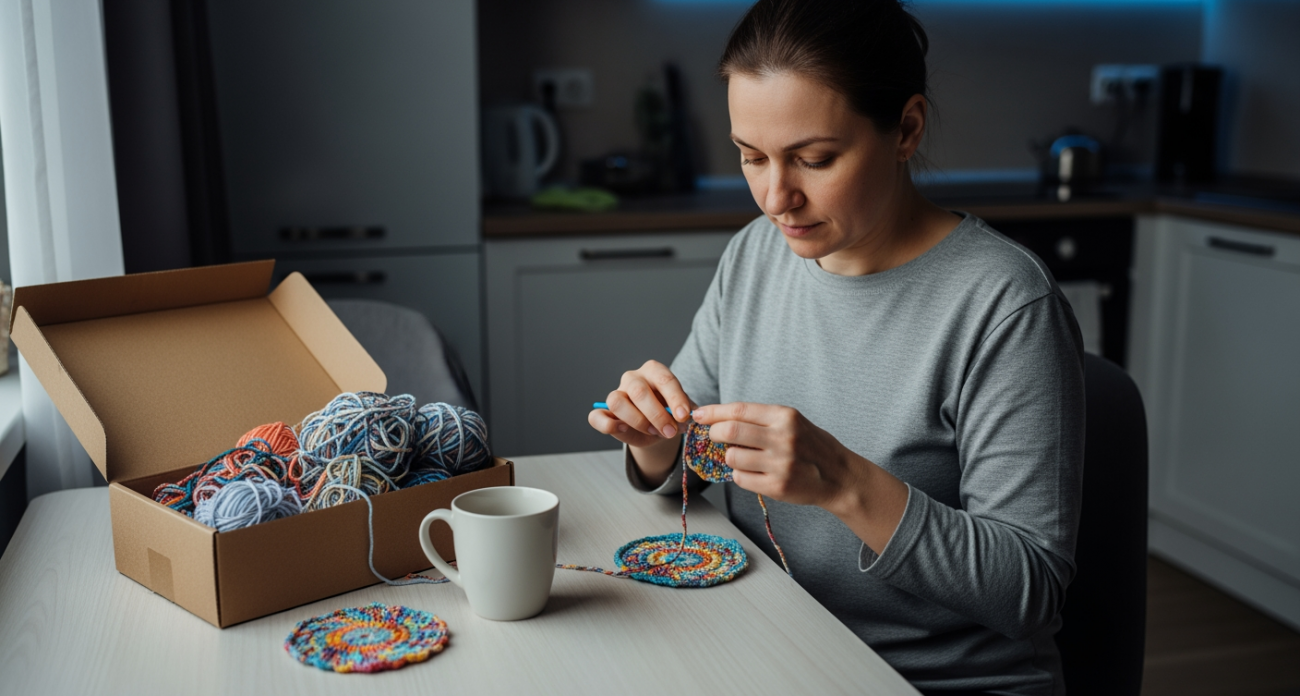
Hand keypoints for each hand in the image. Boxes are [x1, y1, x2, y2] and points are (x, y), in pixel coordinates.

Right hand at [588, 360, 694, 447]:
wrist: (658, 428)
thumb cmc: (670, 413)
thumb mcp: (681, 411)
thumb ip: (684, 413)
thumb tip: (688, 416)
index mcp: (654, 371)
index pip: (664, 379)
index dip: (675, 399)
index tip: (684, 417)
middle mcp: (633, 378)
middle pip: (639, 391)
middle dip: (657, 415)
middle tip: (671, 431)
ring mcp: (616, 393)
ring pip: (616, 402)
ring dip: (637, 421)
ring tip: (653, 432)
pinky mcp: (603, 412)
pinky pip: (596, 417)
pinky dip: (607, 425)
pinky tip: (623, 430)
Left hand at [692, 401, 909, 553]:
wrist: (839, 476)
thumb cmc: (811, 445)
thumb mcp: (793, 422)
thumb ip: (760, 419)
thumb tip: (719, 418)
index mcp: (785, 416)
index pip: (738, 410)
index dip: (713, 412)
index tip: (699, 415)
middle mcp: (782, 438)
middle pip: (729, 432)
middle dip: (714, 434)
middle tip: (713, 437)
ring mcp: (780, 464)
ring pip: (732, 457)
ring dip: (729, 457)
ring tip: (742, 457)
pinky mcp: (777, 486)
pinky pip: (741, 478)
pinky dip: (740, 474)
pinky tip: (752, 472)